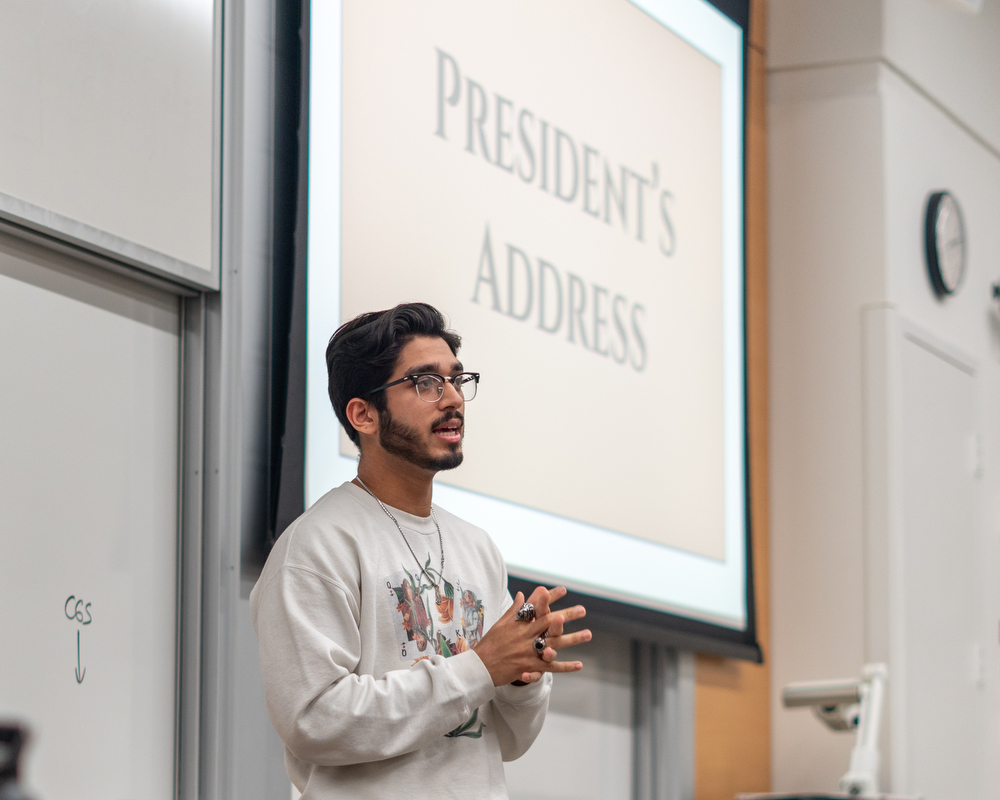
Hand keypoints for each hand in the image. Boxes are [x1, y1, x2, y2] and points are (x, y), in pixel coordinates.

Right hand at [473, 586, 590, 686]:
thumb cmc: (489, 645)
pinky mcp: (530, 667)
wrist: (479, 669)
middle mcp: (525, 637)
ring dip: (572, 639)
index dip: (550, 598)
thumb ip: (514, 610)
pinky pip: (551, 667)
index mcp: (518, 625)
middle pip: (549, 624)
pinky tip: (580, 664)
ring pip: (554, 645)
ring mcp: (528, 652)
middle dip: (567, 616)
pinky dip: (566, 666)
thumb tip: (522, 594)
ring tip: (588, 634)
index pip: (536, 608)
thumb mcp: (500, 624)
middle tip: (582, 610)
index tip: (563, 590)